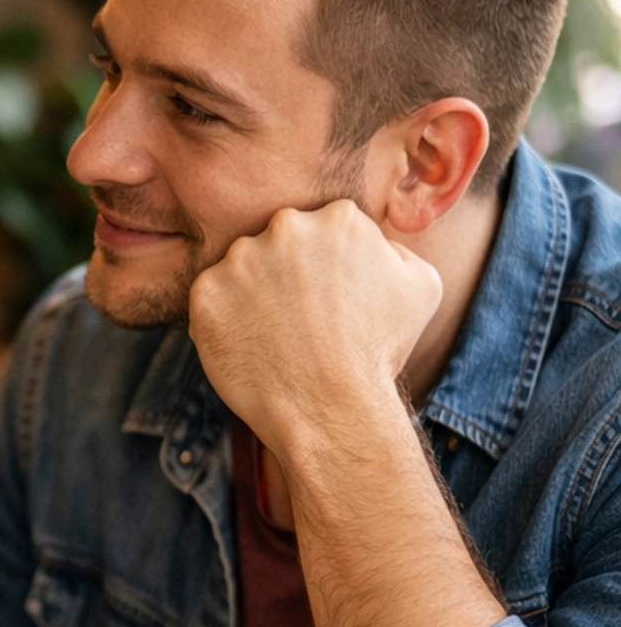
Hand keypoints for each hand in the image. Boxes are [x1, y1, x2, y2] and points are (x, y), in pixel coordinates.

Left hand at [188, 201, 441, 458]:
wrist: (331, 408)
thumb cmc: (378, 354)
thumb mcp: (421, 287)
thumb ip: (395, 249)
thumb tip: (375, 243)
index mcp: (338, 217)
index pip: (321, 230)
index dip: (324, 269)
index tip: (329, 301)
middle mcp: (286, 226)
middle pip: (279, 244)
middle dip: (286, 276)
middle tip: (300, 321)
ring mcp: (240, 258)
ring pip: (242, 269)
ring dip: (252, 296)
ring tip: (276, 338)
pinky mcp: (206, 292)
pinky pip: (211, 300)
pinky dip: (224, 323)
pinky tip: (250, 347)